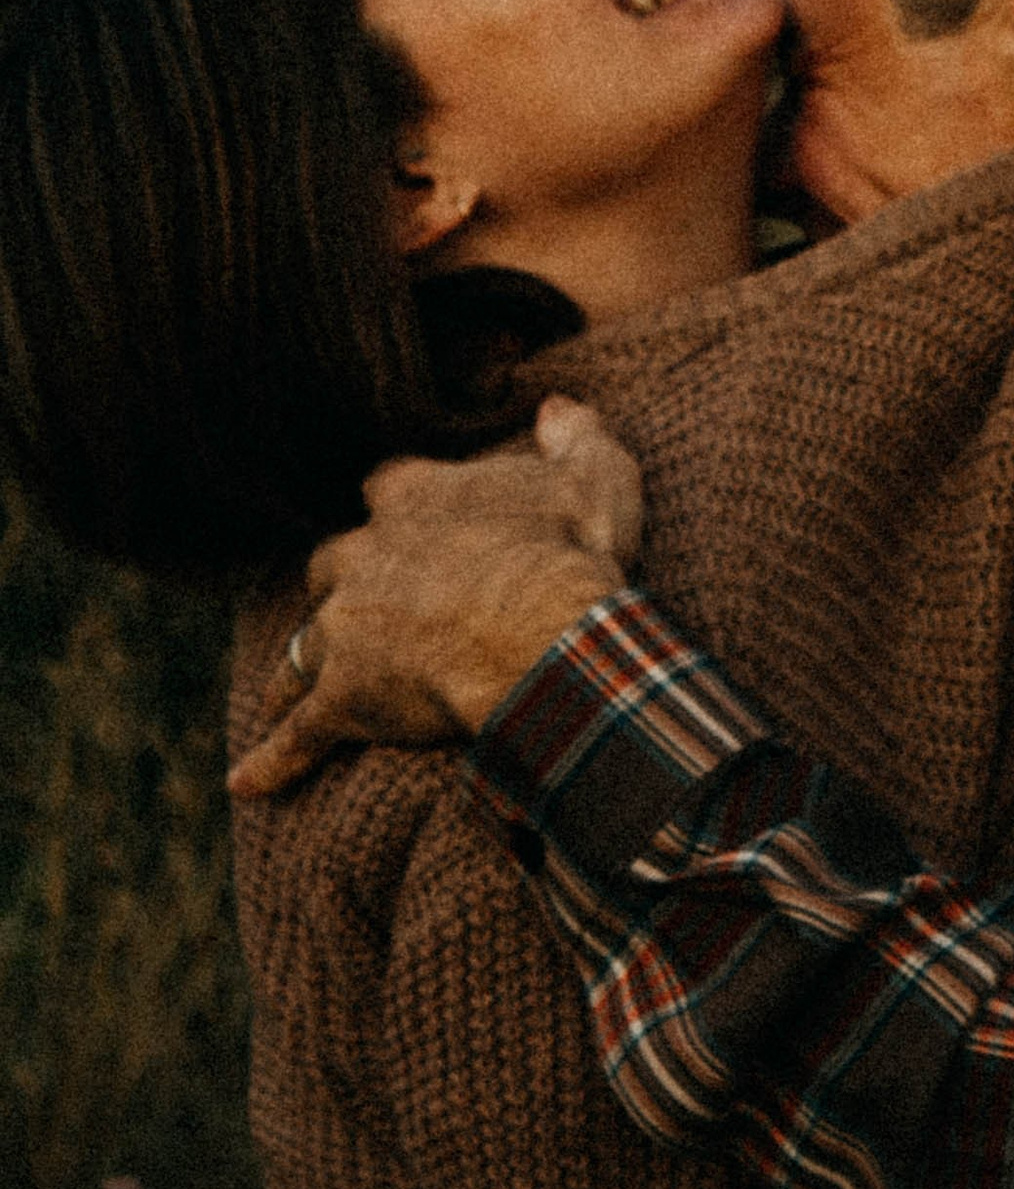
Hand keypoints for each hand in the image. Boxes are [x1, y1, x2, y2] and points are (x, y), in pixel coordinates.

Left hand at [227, 398, 642, 801]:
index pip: (387, 484)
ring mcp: (346, 626)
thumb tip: (557, 405)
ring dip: (298, 666)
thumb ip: (575, 436)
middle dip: (341, 583)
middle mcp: (364, 553)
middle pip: (331, 563)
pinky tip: (245, 783)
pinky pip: (299, 733)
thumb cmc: (570, 552)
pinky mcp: (342, 696)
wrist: (544, 634)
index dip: (400, 504)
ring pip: (304, 645)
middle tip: (356, 604)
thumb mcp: (594, 478)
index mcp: (416, 496)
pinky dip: (273, 759)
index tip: (410, 517)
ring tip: (286, 691)